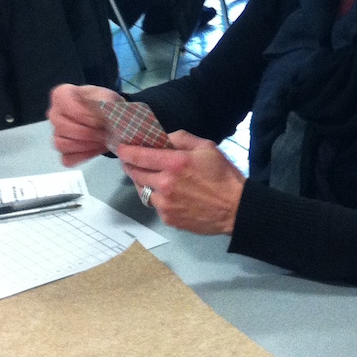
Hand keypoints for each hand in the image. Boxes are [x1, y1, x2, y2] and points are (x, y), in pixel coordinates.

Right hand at [47, 84, 122, 165]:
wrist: (106, 114)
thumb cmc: (102, 102)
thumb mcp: (107, 96)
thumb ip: (105, 103)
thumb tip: (104, 116)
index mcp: (61, 95)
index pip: (70, 109)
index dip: (88, 117)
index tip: (101, 120)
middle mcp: (54, 113)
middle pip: (64, 128)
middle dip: (88, 133)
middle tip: (105, 133)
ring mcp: (56, 132)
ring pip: (62, 144)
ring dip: (85, 145)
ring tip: (101, 141)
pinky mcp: (62, 150)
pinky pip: (67, 159)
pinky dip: (82, 157)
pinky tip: (95, 149)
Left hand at [117, 131, 243, 235]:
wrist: (235, 209)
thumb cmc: (223, 175)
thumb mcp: (206, 148)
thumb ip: (182, 138)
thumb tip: (163, 138)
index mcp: (175, 163)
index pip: (140, 156)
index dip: (126, 151)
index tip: (121, 149)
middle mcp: (165, 184)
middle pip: (136, 174)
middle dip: (131, 166)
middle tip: (131, 162)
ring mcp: (165, 204)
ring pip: (143, 191)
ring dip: (143, 183)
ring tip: (151, 179)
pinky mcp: (168, 218)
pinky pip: (155, 205)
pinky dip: (157, 198)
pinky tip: (168, 195)